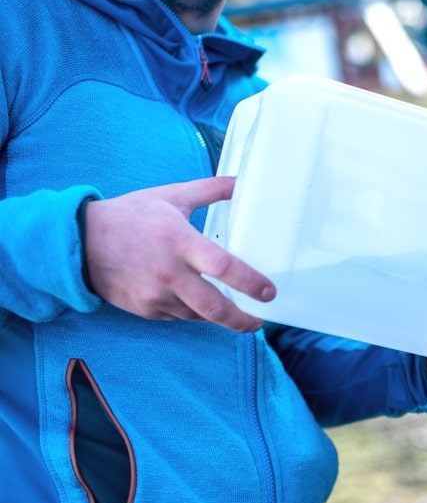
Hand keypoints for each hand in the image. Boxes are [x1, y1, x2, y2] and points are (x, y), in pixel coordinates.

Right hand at [84, 176, 275, 331]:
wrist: (80, 242)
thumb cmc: (130, 216)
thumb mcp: (171, 196)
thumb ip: (211, 189)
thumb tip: (242, 182)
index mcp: (179, 240)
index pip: (222, 266)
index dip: (250, 282)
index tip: (269, 292)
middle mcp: (168, 272)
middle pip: (214, 307)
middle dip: (242, 320)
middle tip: (259, 321)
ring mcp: (155, 295)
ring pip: (199, 315)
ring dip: (217, 315)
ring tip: (234, 311)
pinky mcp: (145, 310)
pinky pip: (179, 317)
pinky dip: (192, 313)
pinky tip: (198, 303)